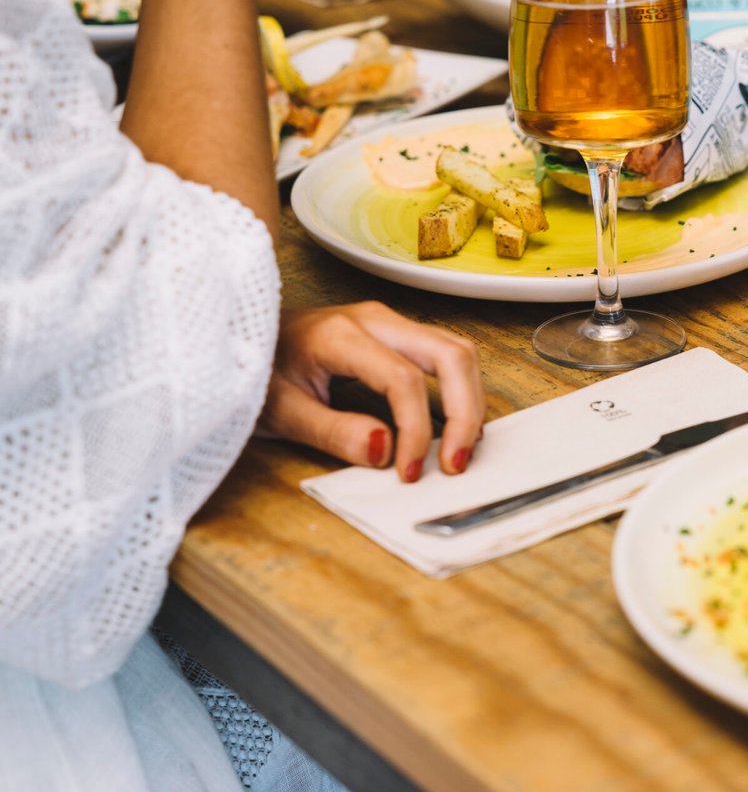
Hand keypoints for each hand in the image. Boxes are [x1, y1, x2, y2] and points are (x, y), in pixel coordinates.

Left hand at [258, 303, 485, 482]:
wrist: (235, 335)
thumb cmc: (253, 371)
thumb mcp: (279, 411)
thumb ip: (332, 431)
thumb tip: (384, 451)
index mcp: (340, 334)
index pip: (403, 379)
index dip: (416, 429)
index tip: (408, 471)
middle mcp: (374, 319)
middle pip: (450, 355)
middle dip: (464, 412)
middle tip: (456, 462)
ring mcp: (388, 322)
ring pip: (457, 351)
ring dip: (468, 401)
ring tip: (459, 449)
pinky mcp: (395, 333)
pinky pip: (445, 355)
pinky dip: (459, 391)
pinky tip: (452, 426)